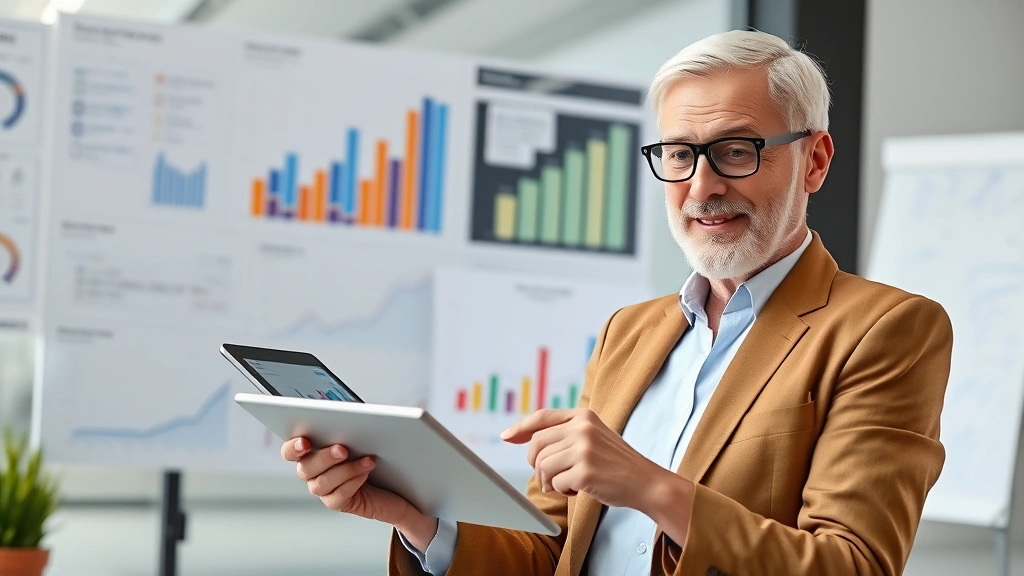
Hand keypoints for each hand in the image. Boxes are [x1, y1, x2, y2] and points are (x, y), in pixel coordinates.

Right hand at [281, 438, 438, 550]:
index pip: (290, 451)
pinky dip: (353, 483)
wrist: (395, 483)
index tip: (305, 441)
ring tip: (366, 460)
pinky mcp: (338, 503)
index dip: (293, 447)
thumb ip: (350, 424)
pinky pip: (338, 496)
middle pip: (305, 468)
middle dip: (324, 457)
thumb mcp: (362, 434)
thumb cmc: (375, 452)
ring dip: (345, 470)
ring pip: (322, 483)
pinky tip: (366, 473)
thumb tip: (352, 413)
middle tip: (342, 448)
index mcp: (312, 451)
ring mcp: (324, 490)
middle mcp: (313, 472)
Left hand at [501, 408, 667, 510]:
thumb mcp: (594, 437)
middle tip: (551, 478)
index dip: (521, 428)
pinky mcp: (585, 471)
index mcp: (584, 416)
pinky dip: (563, 491)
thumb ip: (566, 434)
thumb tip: (525, 440)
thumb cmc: (616, 464)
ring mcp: (584, 448)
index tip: (506, 437)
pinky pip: (556, 483)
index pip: (542, 417)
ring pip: (543, 466)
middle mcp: (582, 428)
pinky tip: (580, 489)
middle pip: (537, 445)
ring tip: (570, 483)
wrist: (647, 482)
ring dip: (551, 481)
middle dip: (538, 465)